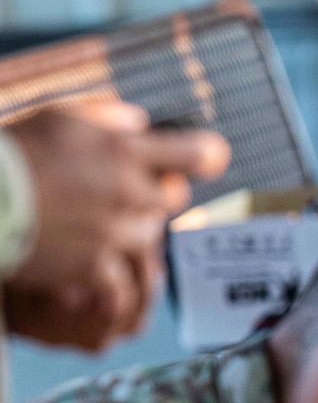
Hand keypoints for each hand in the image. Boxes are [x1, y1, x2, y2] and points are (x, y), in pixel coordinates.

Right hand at [5, 102, 228, 347]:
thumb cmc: (11, 152)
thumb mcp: (58, 117)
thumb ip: (105, 117)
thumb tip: (141, 122)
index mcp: (122, 150)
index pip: (194, 154)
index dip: (207, 155)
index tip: (212, 158)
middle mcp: (128, 192)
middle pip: (174, 199)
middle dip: (158, 195)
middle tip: (131, 194)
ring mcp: (115, 233)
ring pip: (149, 240)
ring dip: (131, 236)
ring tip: (99, 231)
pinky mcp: (95, 267)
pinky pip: (122, 284)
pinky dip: (112, 283)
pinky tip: (97, 281)